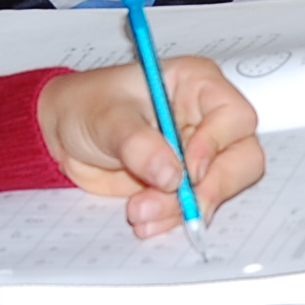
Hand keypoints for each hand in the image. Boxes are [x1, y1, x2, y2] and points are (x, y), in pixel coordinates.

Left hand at [37, 60, 265, 237]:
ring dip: (185, 208)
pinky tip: (146, 219)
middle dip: (211, 187)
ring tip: (140, 212)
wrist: (61, 134)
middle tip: (181, 205)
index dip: (217, 144)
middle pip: (242, 157)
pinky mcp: (184, 182)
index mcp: (197, 85)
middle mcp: (207, 118)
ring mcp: (199, 153)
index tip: (187, 169)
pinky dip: (173, 218)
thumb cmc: (85, 106)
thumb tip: (171, 175)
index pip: (234, 116)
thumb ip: (138, 144)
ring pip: (220, 187)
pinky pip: (196, 206)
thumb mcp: (106, 118)